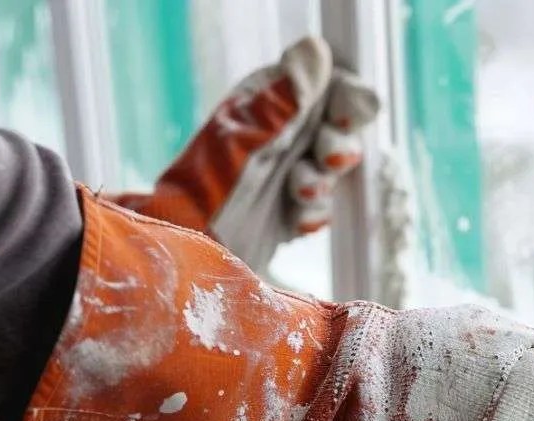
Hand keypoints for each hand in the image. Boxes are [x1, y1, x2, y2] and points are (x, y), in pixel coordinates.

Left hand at [109, 36, 378, 272]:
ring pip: (332, 169)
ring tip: (301, 194)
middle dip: (339, 146)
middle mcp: (279, 133)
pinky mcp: (286, 212)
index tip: (343, 117)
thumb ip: (283, 102)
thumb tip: (314, 49)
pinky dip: (314, 214)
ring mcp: (283, 172)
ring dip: (323, 182)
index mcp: (267, 102)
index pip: (327, 83)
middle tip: (328, 160)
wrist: (186, 259)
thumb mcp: (247, 144)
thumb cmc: (207, 197)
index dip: (347, 99)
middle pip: (339, 126)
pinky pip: (321, 207)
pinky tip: (296, 222)